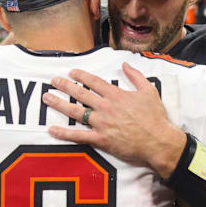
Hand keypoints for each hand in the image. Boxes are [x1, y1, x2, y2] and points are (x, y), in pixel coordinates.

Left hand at [42, 62, 185, 178]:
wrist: (158, 141)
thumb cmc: (156, 117)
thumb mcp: (149, 91)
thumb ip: (136, 76)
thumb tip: (125, 64)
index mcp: (116, 95)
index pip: (94, 82)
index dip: (81, 76)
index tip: (71, 72)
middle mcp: (106, 107)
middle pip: (81, 94)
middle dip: (65, 86)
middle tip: (53, 81)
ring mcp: (102, 124)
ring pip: (76, 112)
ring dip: (59, 104)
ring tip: (47, 98)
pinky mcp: (101, 140)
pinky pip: (78, 136)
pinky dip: (64, 133)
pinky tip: (52, 129)